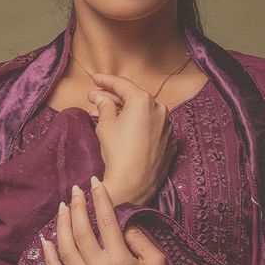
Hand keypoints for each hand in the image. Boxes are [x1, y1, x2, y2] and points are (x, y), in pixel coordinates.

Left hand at [41, 176, 195, 264]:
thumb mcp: (157, 259)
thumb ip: (137, 236)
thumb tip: (118, 220)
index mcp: (121, 261)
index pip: (106, 221)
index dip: (99, 198)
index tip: (94, 182)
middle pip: (81, 232)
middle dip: (77, 207)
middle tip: (75, 190)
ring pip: (66, 252)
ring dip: (61, 227)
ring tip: (63, 209)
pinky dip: (50, 259)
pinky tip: (46, 241)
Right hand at [87, 73, 177, 206]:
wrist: (133, 185)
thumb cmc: (118, 153)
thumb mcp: (105, 125)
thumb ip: (103, 105)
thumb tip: (100, 98)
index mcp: (143, 100)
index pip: (121, 84)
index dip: (105, 80)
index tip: (95, 79)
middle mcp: (160, 109)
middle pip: (134, 98)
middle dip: (114, 98)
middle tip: (96, 98)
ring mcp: (167, 127)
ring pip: (144, 114)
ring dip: (126, 113)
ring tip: (107, 116)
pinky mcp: (170, 143)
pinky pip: (153, 129)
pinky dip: (140, 127)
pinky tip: (126, 131)